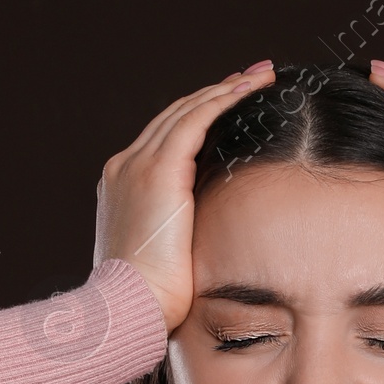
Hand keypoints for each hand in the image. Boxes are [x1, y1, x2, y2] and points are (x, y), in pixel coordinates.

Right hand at [94, 62, 275, 332]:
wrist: (128, 307)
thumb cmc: (149, 299)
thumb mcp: (162, 256)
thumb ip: (179, 230)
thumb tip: (209, 234)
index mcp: (122, 185)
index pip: (165, 137)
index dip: (200, 115)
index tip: (231, 102)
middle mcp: (125, 167)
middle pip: (175, 115)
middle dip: (216, 92)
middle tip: (253, 76)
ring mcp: (137, 165)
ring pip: (187, 111)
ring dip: (226, 89)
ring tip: (260, 75)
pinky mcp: (157, 171)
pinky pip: (195, 120)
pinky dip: (223, 100)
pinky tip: (250, 89)